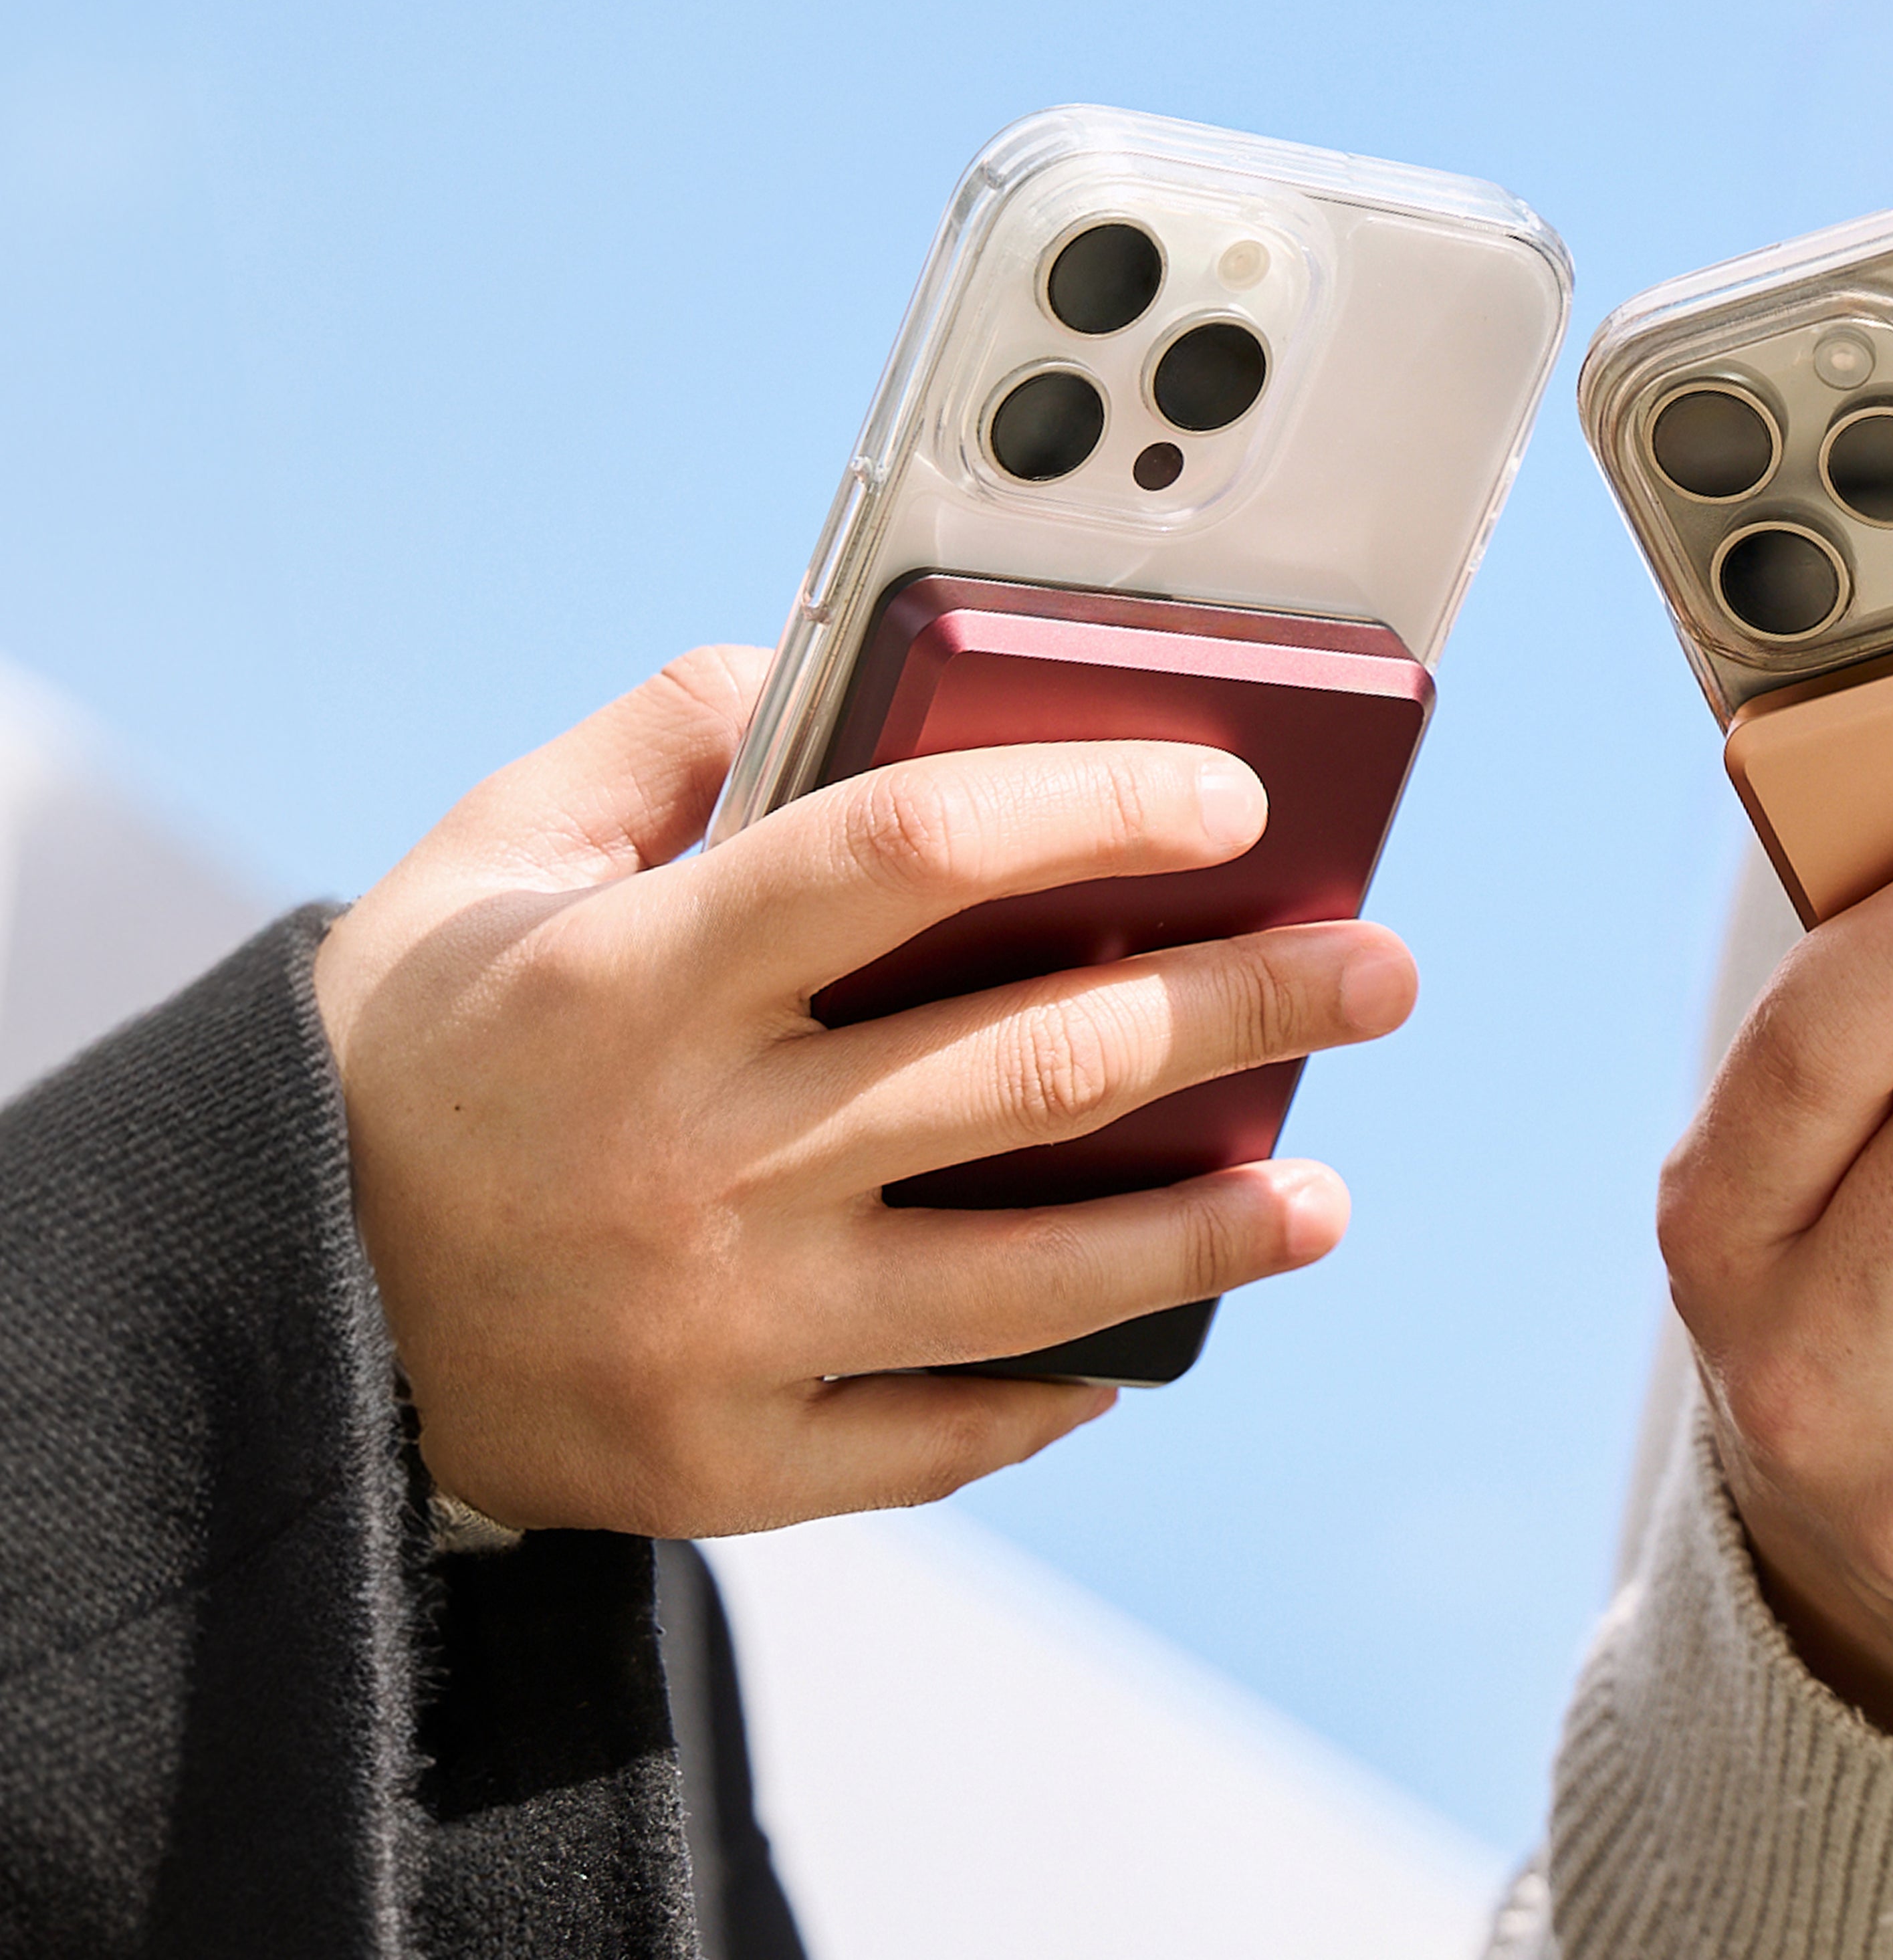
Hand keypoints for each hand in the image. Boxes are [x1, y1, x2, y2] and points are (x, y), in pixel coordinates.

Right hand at [314, 648, 1416, 1536]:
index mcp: (634, 977)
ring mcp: (721, 1323)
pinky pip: (941, 1434)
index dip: (1088, 805)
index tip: (1234, 796)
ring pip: (1030, 1275)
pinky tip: (1149, 1345)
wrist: (283, 1305)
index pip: (905, 853)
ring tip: (1322, 1194)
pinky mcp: (726, 1458)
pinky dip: (1057, 1388)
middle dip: (1238, 1009)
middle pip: (1031, 1064)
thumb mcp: (480, 864)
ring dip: (1207, 1230)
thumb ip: (651, 744)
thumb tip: (813, 665)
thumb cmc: (413, 1056)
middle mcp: (695, 1151)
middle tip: (1378, 974)